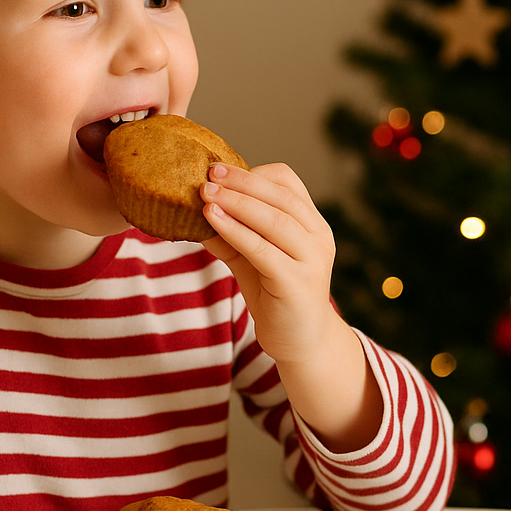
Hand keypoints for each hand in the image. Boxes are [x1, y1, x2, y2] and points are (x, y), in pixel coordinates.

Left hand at [199, 162, 339, 366]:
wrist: (300, 341)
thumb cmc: (276, 294)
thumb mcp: (249, 258)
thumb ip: (229, 234)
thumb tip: (191, 210)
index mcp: (312, 223)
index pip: (287, 183)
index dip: (253, 173)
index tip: (219, 169)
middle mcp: (319, 236)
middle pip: (280, 196)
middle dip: (241, 182)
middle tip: (208, 175)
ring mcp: (312, 259)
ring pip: (273, 220)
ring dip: (236, 203)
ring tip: (205, 194)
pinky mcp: (297, 283)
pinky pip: (263, 250)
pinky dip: (236, 231)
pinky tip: (213, 220)